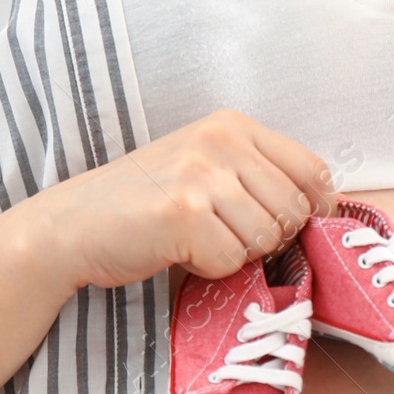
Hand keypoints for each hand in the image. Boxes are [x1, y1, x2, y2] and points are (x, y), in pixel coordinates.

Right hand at [30, 107, 335, 291]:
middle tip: (226, 238)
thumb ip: (256, 176)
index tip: (297, 228)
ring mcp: (201, 175)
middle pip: (293, 209)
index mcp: (232, 125)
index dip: (315, 208)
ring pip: (266, 238)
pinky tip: (179, 252)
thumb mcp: (203, 168)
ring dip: (237, 254)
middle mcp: (220, 141)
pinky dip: (209, 268)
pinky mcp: (183, 213)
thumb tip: (320, 209)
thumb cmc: (142, 203)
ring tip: (198, 241)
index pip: (311, 169)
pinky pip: (231, 260)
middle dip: (269, 238)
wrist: (73, 225)